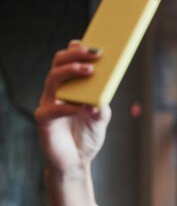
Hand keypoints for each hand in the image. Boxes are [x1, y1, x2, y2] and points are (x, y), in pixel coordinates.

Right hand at [35, 40, 110, 173]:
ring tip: (90, 70)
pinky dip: (72, 106)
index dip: (78, 49)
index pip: (69, 61)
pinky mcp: (44, 119)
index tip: (95, 43)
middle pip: (59, 63)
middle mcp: (56, 91)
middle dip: (76, 55)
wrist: (74, 162)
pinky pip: (55, 108)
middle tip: (96, 52)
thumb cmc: (86, 136)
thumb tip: (102, 96)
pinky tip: (86, 108)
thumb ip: (103, 107)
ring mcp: (48, 103)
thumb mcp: (101, 119)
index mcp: (69, 87)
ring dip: (72, 72)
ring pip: (54, 79)